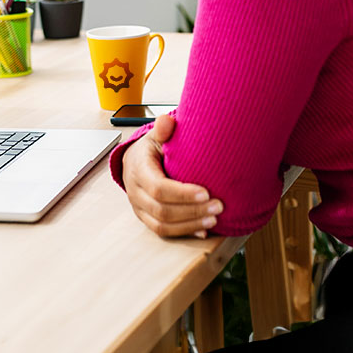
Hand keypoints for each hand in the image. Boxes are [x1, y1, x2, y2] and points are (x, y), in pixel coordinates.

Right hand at [122, 114, 222, 238]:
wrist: (133, 162)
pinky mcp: (146, 219)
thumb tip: (167, 121)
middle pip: (162, 210)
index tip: (206, 192)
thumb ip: (163, 129)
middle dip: (192, 211)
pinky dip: (184, 232)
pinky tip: (203, 230)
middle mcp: (136, 192)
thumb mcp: (156, 135)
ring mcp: (139, 208)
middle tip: (218, 206)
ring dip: (190, 225)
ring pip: (162, 225)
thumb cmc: (150, 148)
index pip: (158, 188)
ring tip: (214, 219)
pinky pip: (163, 232)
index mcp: (138, 170)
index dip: (183, 193)